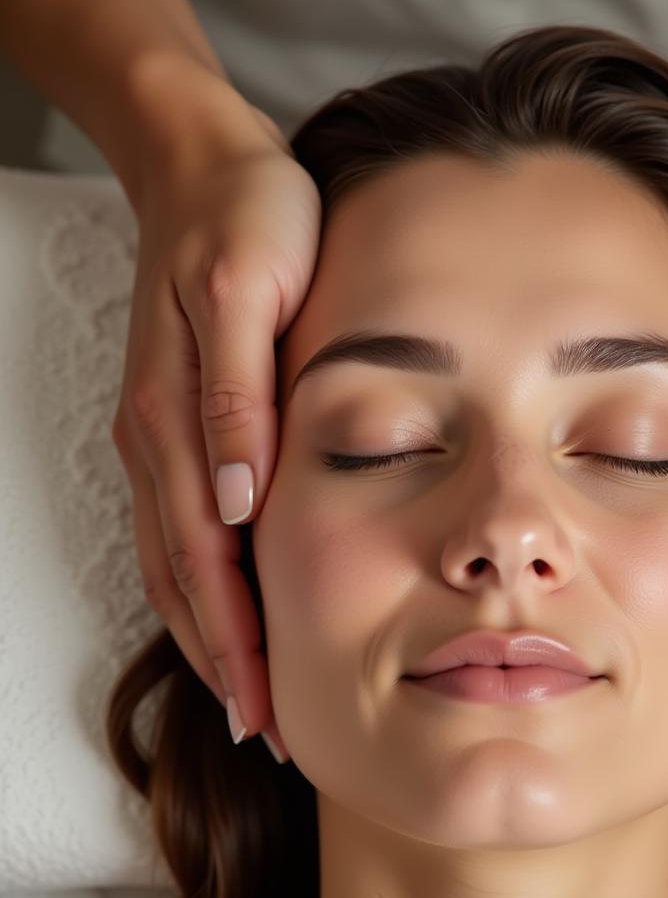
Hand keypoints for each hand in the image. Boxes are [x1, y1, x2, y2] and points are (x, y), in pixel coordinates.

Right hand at [111, 102, 319, 762]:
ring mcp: (163, 436)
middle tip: (272, 732)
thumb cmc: (249, 222)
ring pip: (178, 565)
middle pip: (187, 581)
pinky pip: (181, 526)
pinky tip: (232, 611)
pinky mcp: (176, 422)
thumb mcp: (253, 294)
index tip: (273, 708)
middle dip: (229, 663)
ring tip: (253, 696)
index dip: (241, 641)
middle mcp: (164, 442)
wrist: (205, 165)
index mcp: (184, 421)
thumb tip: (238, 499)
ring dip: (214, 637)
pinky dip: (204, 585)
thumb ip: (240, 400)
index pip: (209, 562)